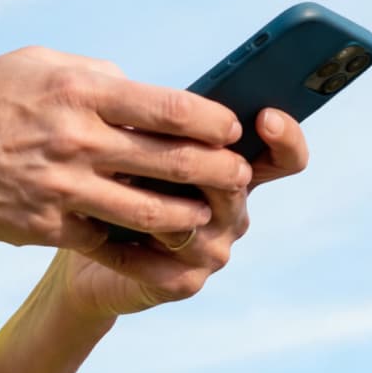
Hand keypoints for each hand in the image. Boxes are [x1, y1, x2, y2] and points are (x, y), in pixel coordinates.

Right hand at [0, 46, 251, 248]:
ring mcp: (61, 187)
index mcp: (78, 88)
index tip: (231, 130)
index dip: (216, 124)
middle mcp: (75, 138)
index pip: (173, 109)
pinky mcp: (45, 228)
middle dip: (221, 173)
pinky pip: (108, 240)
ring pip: (153, 212)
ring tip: (202, 214)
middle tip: (237, 178)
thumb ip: (92, 76)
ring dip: (190, 216)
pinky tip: (154, 241)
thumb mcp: (31, 65)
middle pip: (177, 162)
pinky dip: (137, 243)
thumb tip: (142, 91)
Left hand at [53, 106, 309, 319]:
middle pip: (235, 182)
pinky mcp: (184, 282)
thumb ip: (160, 121)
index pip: (283, 156)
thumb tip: (150, 90)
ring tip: (116, 181)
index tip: (266, 117)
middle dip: (198, 161)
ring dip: (153, 200)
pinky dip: (128, 244)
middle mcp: (233, 212)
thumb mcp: (140, 142)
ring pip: (194, 220)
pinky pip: (163, 262)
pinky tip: (100, 228)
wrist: (87, 240)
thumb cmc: (118, 179)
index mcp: (233, 170)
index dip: (284, 137)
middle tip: (159, 144)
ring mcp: (213, 250)